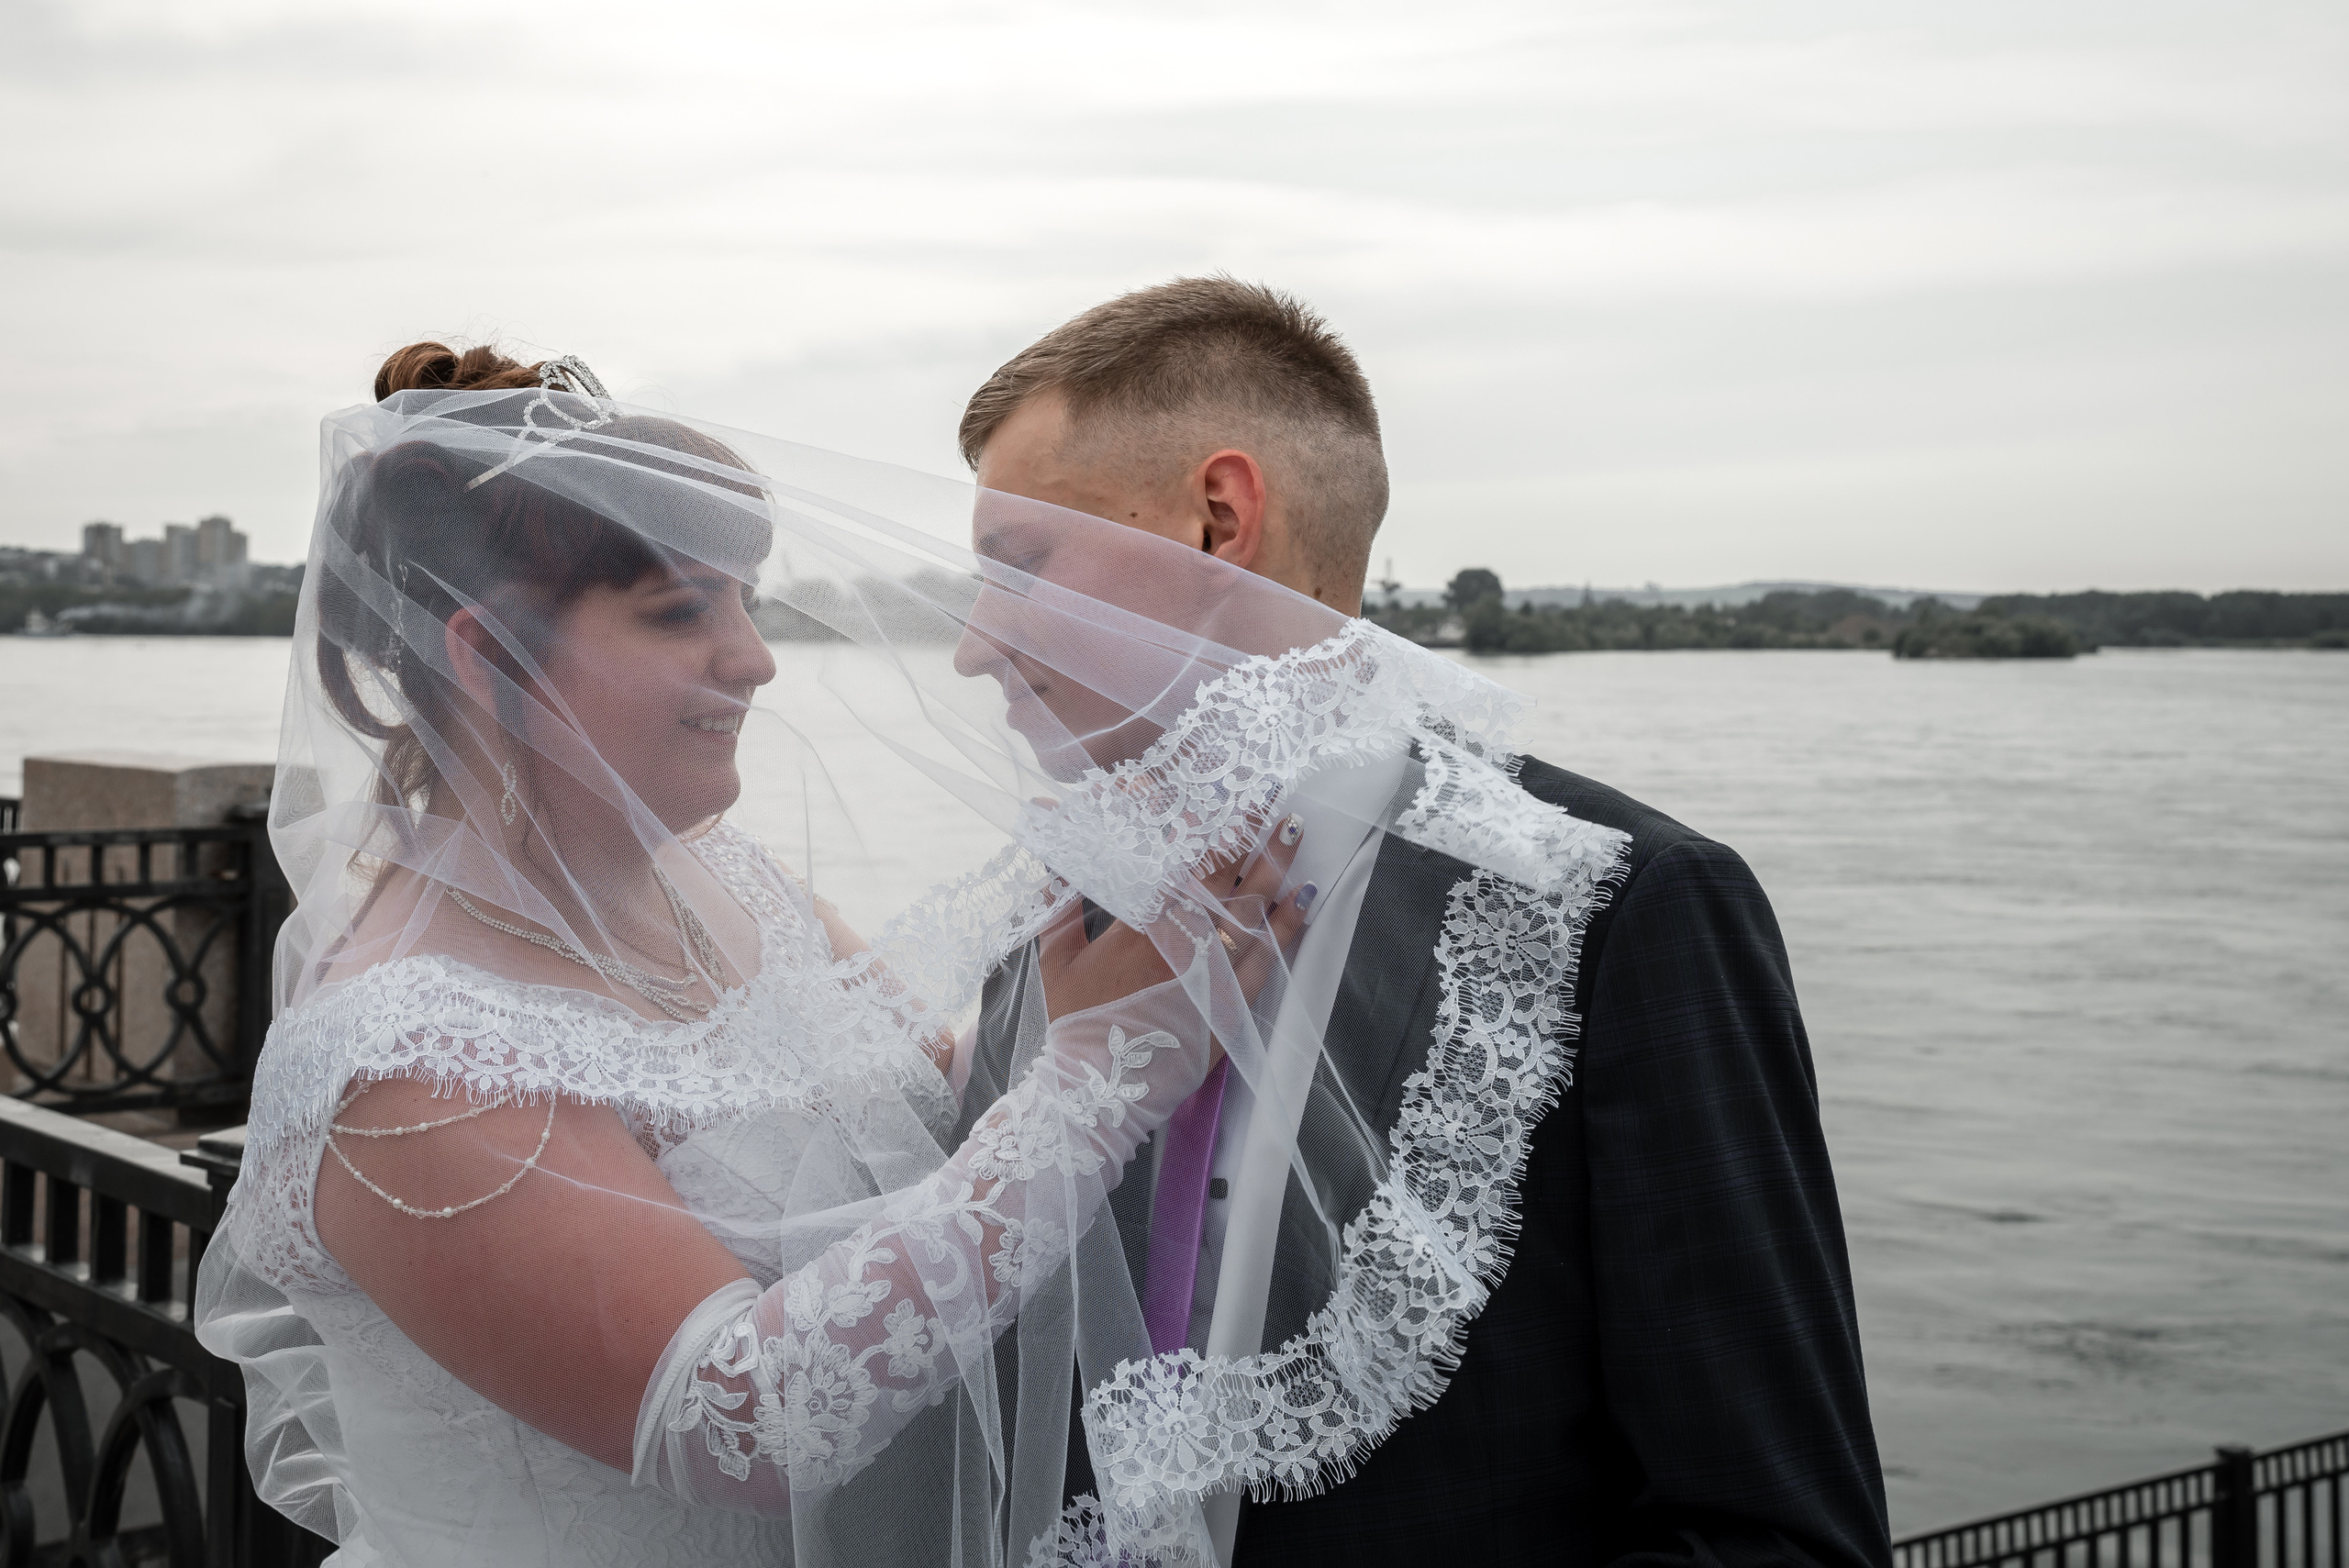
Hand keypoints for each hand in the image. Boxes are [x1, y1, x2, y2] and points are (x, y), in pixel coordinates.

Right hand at [1036, 812, 1310, 1023]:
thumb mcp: (1056, 958)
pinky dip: (1288, 925)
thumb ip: (1059, 902)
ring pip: (1251, 906)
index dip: (1182, 817)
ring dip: (1275, 865)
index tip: (1191, 787)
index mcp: (1140, 924)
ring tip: (1294, 830)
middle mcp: (1181, 941)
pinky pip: (1268, 956)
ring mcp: (1212, 972)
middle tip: (1267, 793)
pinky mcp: (1232, 1004)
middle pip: (1222, 873)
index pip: (1170, 856)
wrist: (1099, 1090)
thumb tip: (1056, 856)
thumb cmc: (1076, 1023)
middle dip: (1245, 829)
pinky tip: (1304, 897)